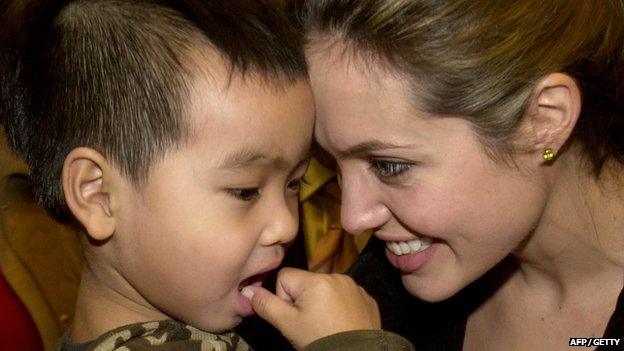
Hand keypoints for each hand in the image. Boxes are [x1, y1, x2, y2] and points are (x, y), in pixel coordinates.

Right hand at [241, 267, 380, 349]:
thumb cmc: (321, 342)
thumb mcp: (288, 325)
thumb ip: (266, 305)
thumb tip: (247, 290)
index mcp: (315, 280)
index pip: (284, 277)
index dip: (283, 298)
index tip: (294, 317)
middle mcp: (336, 277)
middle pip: (305, 283)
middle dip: (302, 301)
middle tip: (309, 324)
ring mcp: (353, 286)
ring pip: (324, 289)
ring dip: (321, 303)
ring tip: (326, 325)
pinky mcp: (365, 297)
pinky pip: (343, 295)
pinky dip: (339, 307)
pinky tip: (340, 324)